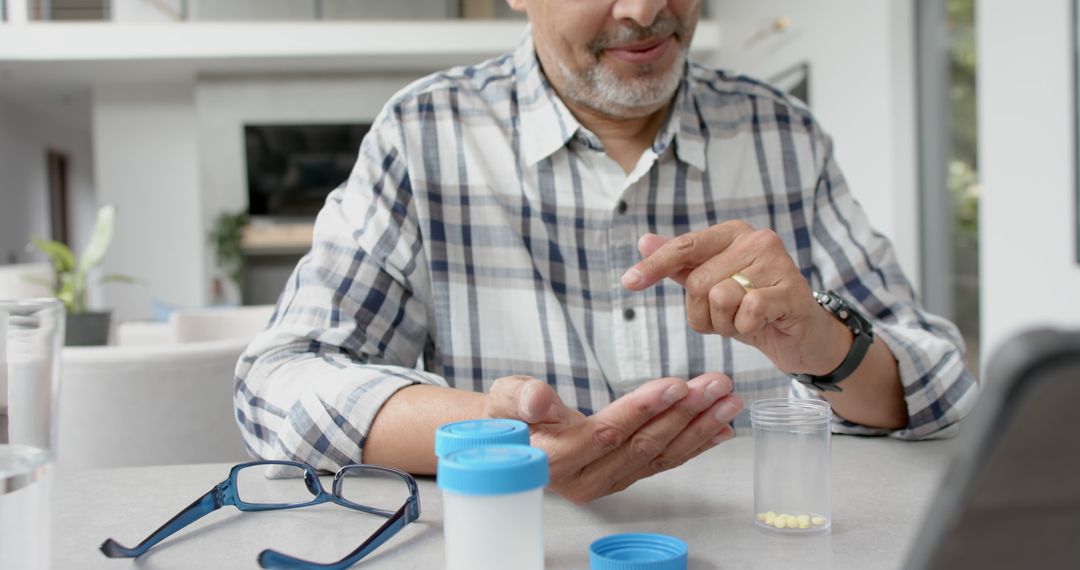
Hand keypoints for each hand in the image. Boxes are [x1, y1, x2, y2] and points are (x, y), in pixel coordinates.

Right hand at [482, 373, 741, 503]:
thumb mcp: (503, 398)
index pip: (607, 434)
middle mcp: (585, 480)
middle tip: (716, 385)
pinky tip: (720, 429)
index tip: (676, 384)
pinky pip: (663, 463)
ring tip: (728, 400)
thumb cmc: (506, 414)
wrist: (507, 439)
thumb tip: (537, 398)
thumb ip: (520, 399)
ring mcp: (607, 481)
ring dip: (698, 427)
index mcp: (555, 461)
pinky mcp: (622, 476)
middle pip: (642, 446)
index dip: (643, 409)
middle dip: (684, 414)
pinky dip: (695, 444)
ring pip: (658, 455)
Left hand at [620, 221, 852, 375]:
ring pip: (720, 297)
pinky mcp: (792, 290)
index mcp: (732, 233)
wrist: (800, 335)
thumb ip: (681, 264)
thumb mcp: (713, 287)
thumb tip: (644, 241)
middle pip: (698, 281)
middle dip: (703, 312)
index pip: (685, 246)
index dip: (655, 265)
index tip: (628, 282)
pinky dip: (746, 328)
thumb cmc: (753, 308)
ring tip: (744, 321)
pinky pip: (747, 311)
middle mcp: (756, 239)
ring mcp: (777, 262)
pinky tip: (761, 325)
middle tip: (726, 319)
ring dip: (725, 323)